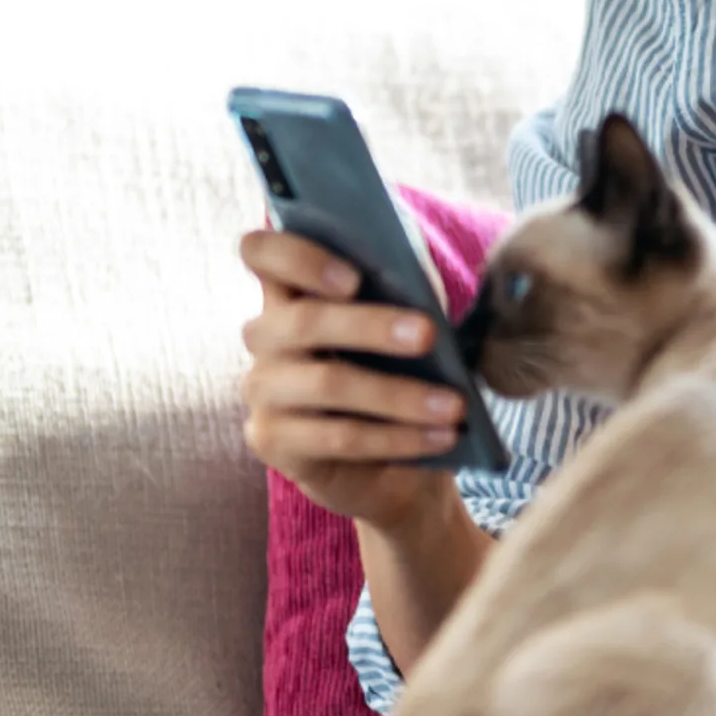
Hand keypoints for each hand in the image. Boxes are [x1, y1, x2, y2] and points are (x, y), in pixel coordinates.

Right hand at [236, 230, 463, 528]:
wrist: (385, 462)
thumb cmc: (393, 373)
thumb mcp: (399, 330)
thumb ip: (399, 300)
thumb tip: (423, 298)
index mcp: (290, 292)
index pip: (261, 253)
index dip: (297, 257)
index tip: (352, 279)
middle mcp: (264, 336)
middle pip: (302, 320)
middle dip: (370, 325)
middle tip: (429, 334)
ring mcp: (261, 390)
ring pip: (327, 383)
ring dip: (399, 394)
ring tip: (455, 406)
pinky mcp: (272, 440)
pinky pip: (339, 437)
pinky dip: (398, 438)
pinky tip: (440, 437)